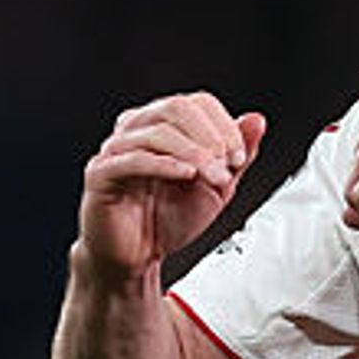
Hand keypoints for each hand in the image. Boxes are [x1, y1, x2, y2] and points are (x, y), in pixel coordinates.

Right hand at [77, 92, 265, 280]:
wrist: (139, 256)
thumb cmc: (171, 219)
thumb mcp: (218, 186)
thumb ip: (239, 153)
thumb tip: (257, 120)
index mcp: (164, 125)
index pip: (197, 102)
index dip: (224, 125)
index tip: (240, 156)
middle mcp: (138, 129)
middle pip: (176, 107)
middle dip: (211, 136)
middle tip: (228, 164)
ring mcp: (116, 148)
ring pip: (157, 131)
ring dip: (195, 153)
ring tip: (214, 177)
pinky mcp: (101, 172)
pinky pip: (133, 158)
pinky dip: (165, 164)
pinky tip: (186, 175)